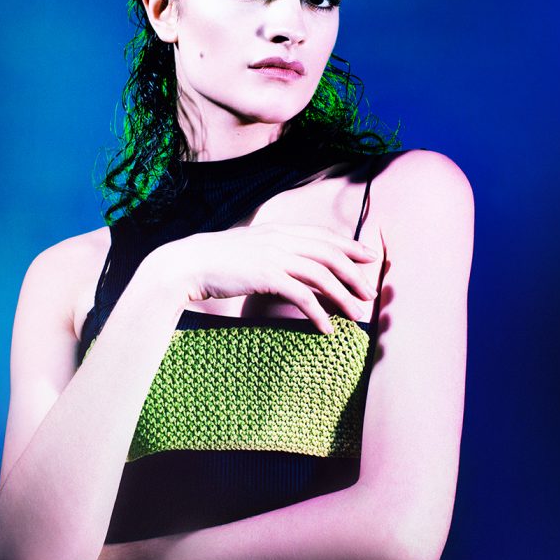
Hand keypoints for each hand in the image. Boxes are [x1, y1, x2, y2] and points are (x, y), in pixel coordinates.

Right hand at [148, 223, 378, 334]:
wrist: (188, 263)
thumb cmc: (216, 258)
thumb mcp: (250, 246)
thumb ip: (273, 248)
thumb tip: (291, 261)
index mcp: (279, 229)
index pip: (324, 235)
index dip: (350, 245)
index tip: (369, 257)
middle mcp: (281, 239)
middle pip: (330, 254)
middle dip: (355, 273)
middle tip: (371, 291)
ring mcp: (274, 256)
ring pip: (322, 275)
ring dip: (344, 296)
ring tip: (357, 315)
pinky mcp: (266, 276)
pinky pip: (302, 296)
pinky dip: (318, 313)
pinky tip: (326, 329)